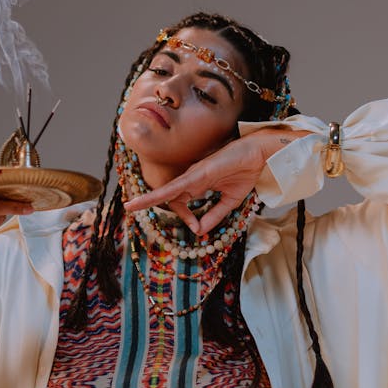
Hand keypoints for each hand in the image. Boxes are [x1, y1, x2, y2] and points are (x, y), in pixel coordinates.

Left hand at [123, 127, 311, 232]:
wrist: (258, 156)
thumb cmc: (245, 173)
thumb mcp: (230, 202)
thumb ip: (215, 215)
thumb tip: (200, 231)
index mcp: (199, 184)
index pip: (181, 201)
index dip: (186, 217)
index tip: (196, 228)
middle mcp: (192, 179)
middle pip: (170, 196)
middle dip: (152, 202)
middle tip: (132, 208)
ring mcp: (193, 175)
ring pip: (166, 191)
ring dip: (147, 199)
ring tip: (129, 206)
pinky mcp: (197, 174)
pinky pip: (175, 187)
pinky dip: (161, 194)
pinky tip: (147, 200)